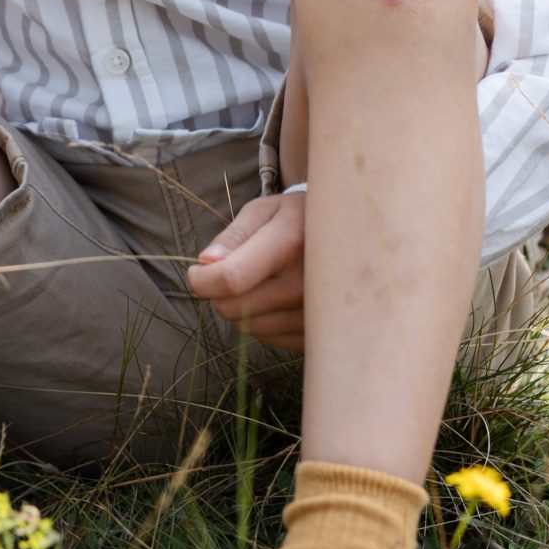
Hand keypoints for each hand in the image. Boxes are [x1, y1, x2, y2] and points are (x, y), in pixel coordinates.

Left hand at [186, 190, 306, 351]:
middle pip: (234, 308)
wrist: (350, 238)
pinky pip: (269, 337)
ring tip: (259, 281)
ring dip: (241, 306)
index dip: (202, 279)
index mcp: (291, 243)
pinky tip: (275, 297)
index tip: (197, 271)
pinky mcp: (318, 332)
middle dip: (218, 292)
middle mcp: (306, 283)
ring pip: (248, 326)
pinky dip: (262, 320)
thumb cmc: (296, 218)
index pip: (231, 278)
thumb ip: (233, 236)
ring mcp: (316, 313)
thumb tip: (206, 263)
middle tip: (230, 271)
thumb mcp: (265, 211)